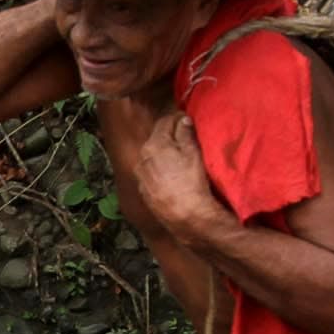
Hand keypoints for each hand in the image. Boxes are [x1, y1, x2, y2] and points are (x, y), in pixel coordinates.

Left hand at [118, 108, 228, 243]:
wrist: (185, 215)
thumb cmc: (191, 181)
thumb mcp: (193, 152)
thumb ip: (185, 132)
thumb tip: (182, 119)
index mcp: (153, 144)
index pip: (164, 122)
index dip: (177, 118)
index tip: (186, 120)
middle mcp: (141, 158)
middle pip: (156, 140)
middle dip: (169, 137)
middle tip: (185, 140)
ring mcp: (140, 176)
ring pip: (151, 158)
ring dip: (162, 155)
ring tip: (178, 159)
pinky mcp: (143, 191)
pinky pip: (150, 174)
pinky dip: (159, 171)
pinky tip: (171, 177)